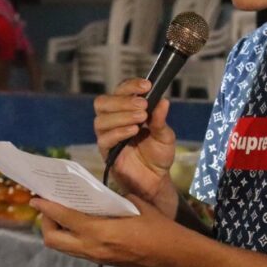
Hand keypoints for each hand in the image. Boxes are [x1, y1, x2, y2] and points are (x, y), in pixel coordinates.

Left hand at [33, 194, 192, 266]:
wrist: (175, 255)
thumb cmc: (160, 227)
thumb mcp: (138, 206)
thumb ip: (116, 200)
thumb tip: (103, 195)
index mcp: (101, 231)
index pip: (64, 218)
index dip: (47, 208)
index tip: (36, 198)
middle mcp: (93, 248)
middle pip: (53, 240)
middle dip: (46, 223)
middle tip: (50, 207)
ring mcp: (98, 258)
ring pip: (64, 248)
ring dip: (58, 232)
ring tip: (62, 216)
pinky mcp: (104, 263)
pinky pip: (79, 251)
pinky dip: (73, 238)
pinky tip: (81, 226)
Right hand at [93, 78, 178, 217]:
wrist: (156, 180)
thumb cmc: (159, 155)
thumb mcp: (165, 136)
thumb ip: (160, 119)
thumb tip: (163, 100)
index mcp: (126, 111)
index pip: (120, 91)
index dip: (131, 86)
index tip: (147, 85)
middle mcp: (113, 121)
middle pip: (103, 102)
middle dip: (123, 100)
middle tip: (143, 105)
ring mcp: (107, 136)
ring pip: (101, 119)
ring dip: (122, 115)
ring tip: (141, 119)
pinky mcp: (106, 152)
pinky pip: (104, 139)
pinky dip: (119, 132)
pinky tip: (133, 131)